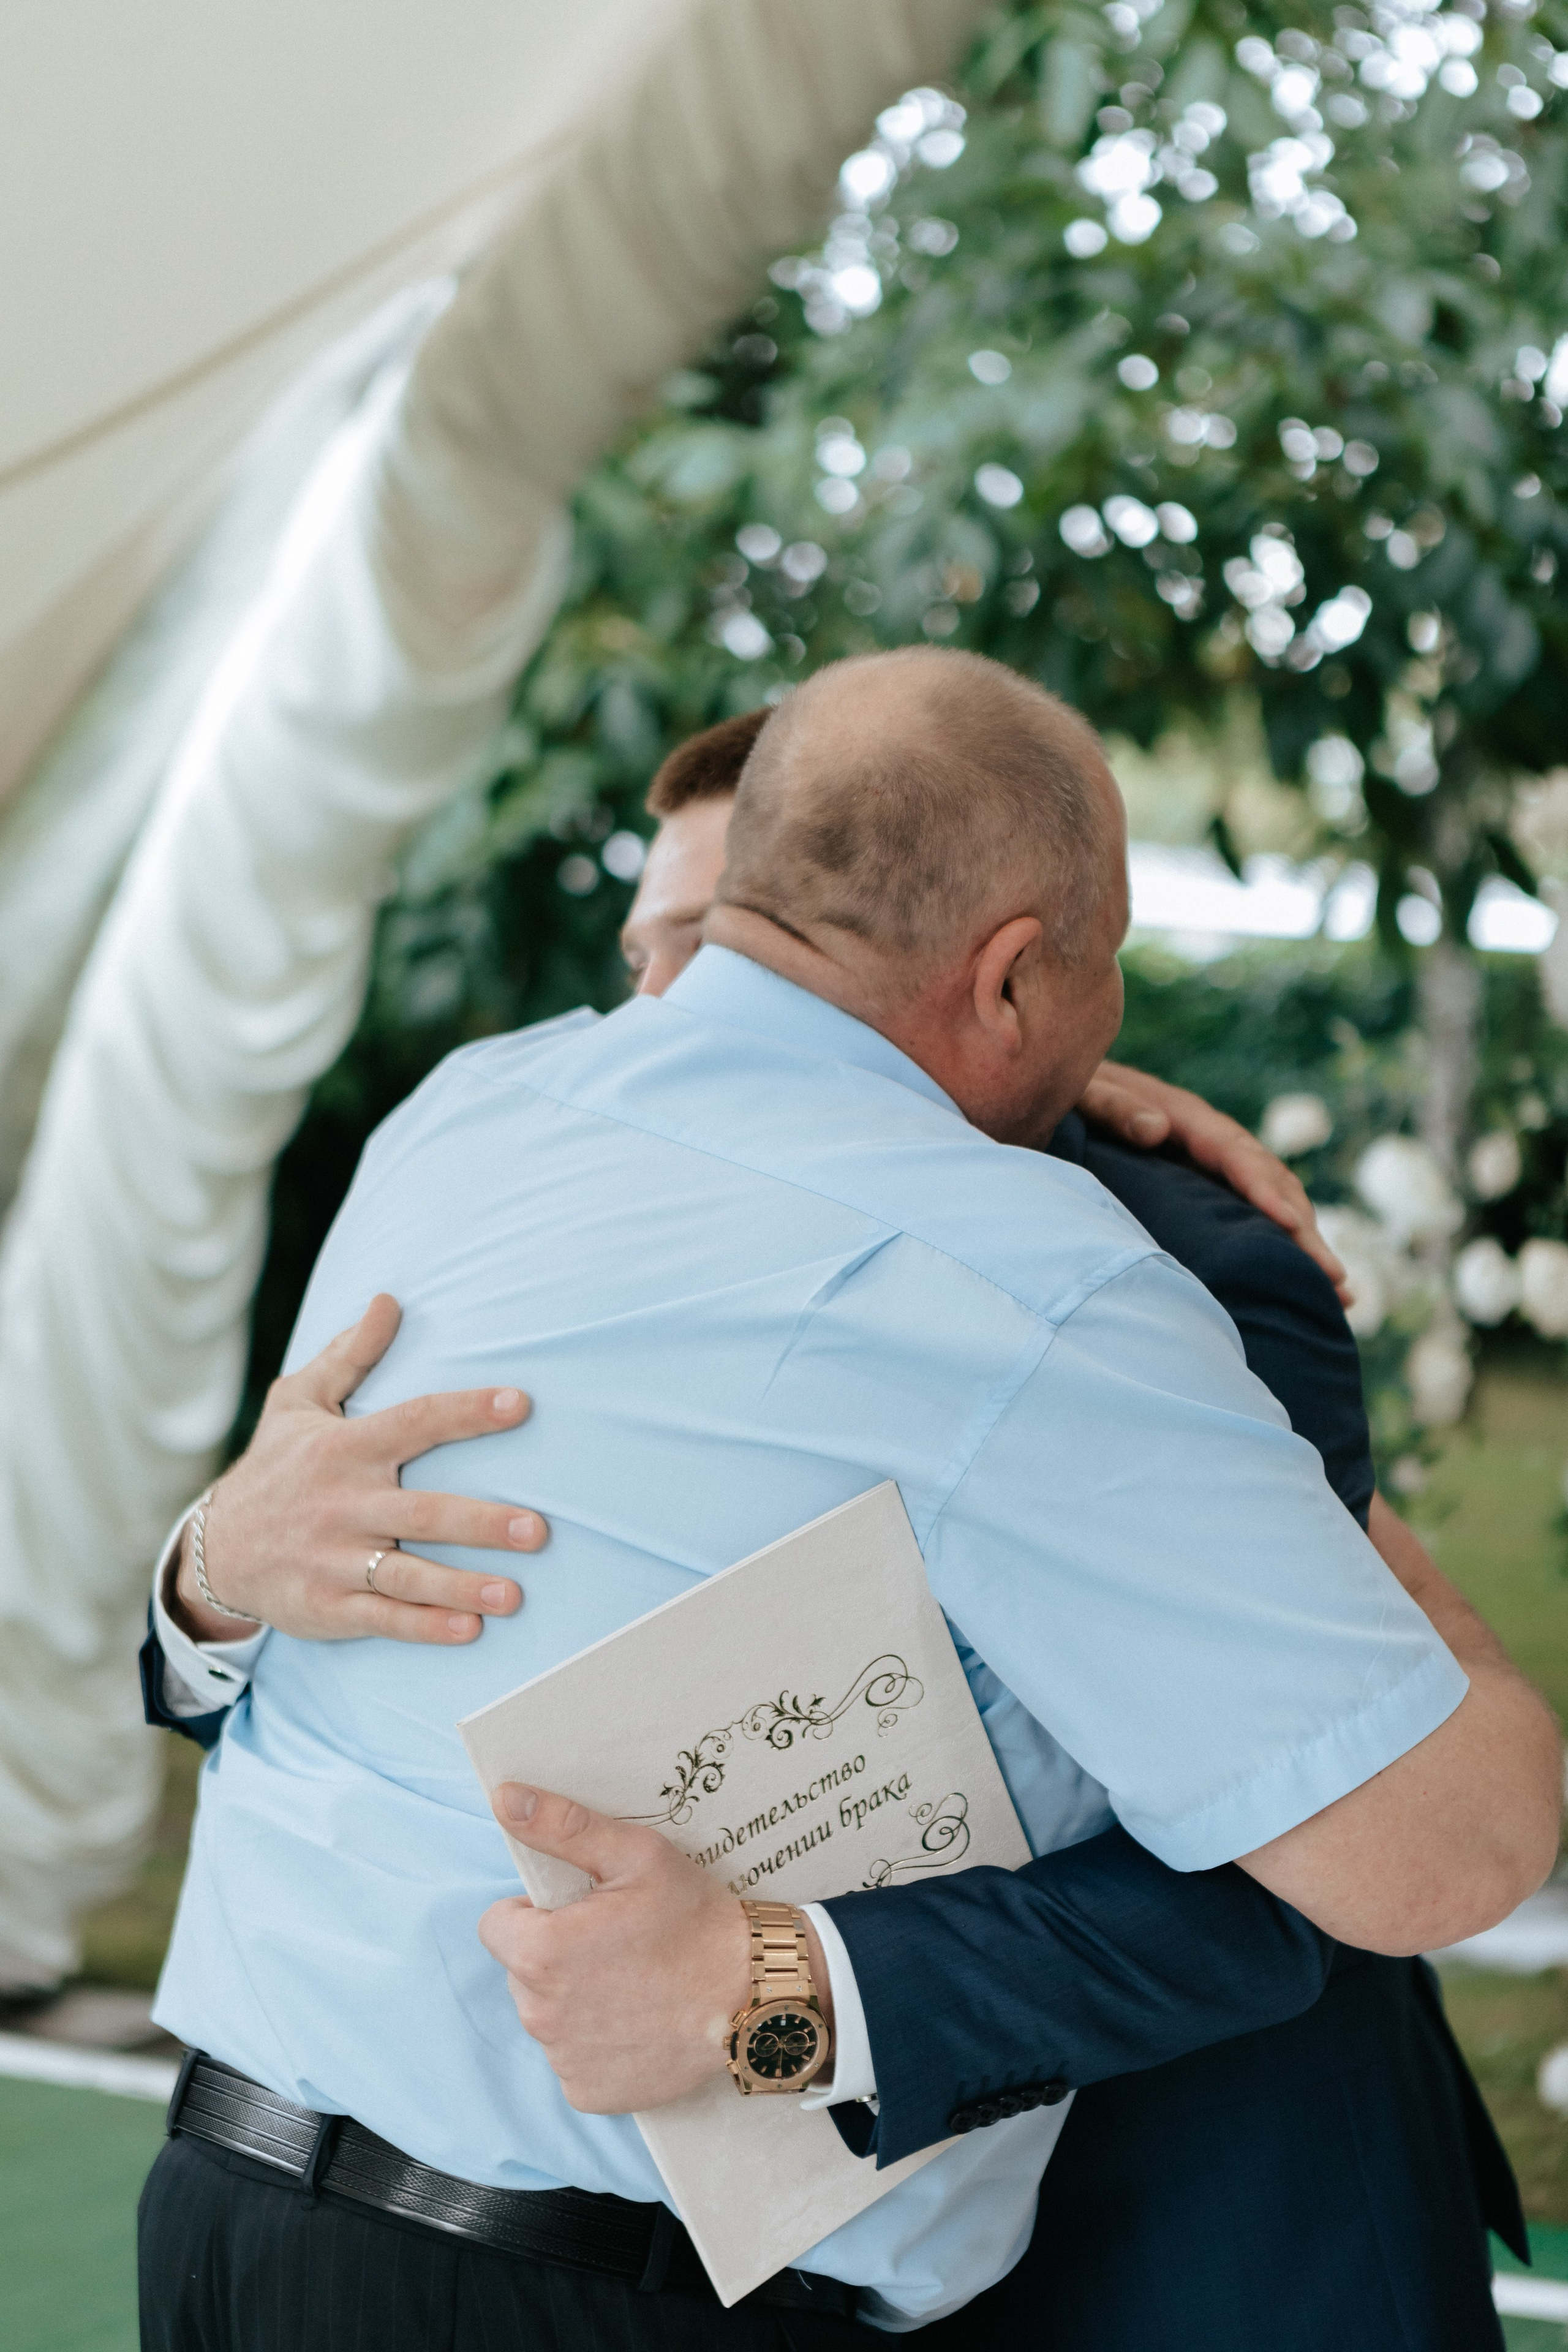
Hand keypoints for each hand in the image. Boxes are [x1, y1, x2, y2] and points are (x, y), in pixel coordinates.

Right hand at [169, 1294, 547, 1645]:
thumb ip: (349, 1354)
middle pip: (423, 1512)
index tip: (520, 1404)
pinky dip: (425, 1627)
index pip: (415, 1421)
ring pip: (408, 1575)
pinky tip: (469, 1630)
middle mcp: (344, 1505)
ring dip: (463, 1587)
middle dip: (482, 1522)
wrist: (213, 1550)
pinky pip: (384, 1619)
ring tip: (515, 1595)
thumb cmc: (274, 1468)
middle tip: (540, 1528)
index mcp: (345, 1449)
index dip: (468, 1412)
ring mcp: (336, 1561)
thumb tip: (388, 1299)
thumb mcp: (298, 1402)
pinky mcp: (330, 1608)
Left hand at [479, 1785, 831, 2112]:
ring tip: (633, 1982)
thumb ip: (562, 1825)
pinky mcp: (588, 2094)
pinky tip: (638, 2022)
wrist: (752, 1996)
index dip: (535, 1914)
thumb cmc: (695, 1921)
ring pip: (548, 2015)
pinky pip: (573, 2059)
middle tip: (616, 1944)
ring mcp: (564, 2059)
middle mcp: (539, 2014)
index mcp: (540, 1952)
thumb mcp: (635, 1855)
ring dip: (575, 1999)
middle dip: (556, 1955)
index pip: (496, 1926)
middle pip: (523, 1971)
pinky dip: (597, 2043)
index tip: (582, 1913)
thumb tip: (504, 1797)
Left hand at [1077, 1061, 1350, 1304]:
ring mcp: (1213, 1161)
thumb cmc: (1073, 1093)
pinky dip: (1283, 1241)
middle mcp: (1211, 1138)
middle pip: (1270, 1182)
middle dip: (1304, 1231)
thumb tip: (1155, 1129)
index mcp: (1185, 1116)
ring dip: (1306, 1242)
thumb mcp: (1086, 1092)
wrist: (1065, 1088)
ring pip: (1273, 1198)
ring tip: (1341, 1293)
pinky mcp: (1207, 1183)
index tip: (1291, 1226)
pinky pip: (1253, 1211)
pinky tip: (1306, 1280)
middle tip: (1336, 1280)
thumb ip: (1114, 1106)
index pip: (1235, 1155)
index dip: (1264, 1190)